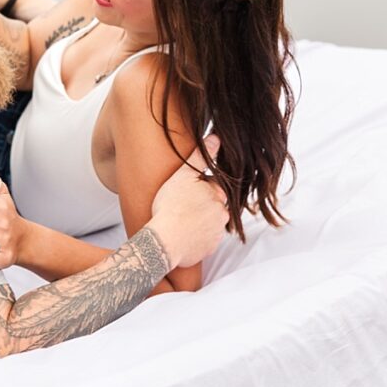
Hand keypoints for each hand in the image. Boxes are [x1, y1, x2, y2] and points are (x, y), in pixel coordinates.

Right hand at [147, 135, 228, 268]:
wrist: (164, 241)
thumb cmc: (170, 206)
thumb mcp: (183, 175)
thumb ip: (200, 156)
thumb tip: (217, 138)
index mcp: (217, 195)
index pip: (213, 187)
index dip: (198, 189)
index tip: (185, 194)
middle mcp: (222, 214)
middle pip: (214, 206)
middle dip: (202, 205)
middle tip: (181, 207)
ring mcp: (216, 233)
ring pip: (210, 223)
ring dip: (200, 222)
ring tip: (180, 221)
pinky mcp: (209, 249)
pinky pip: (206, 240)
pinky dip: (197, 238)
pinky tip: (183, 234)